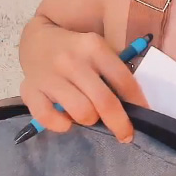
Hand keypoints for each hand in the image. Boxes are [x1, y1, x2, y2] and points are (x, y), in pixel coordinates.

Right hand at [19, 22, 147, 142]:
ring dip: (88, 120)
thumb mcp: (97, 49)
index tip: (145, 117)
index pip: (123, 80)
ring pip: (81, 112)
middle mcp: (72, 61)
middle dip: (119, 124)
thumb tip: (134, 106)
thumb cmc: (75, 50)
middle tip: (124, 135)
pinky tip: (65, 120)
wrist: (35, 40)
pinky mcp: (30, 90)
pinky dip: (60, 125)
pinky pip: (48, 118)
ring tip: (87, 114)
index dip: (138, 103)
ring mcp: (50, 76)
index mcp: (93, 47)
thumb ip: (113, 72)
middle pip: (104, 101)